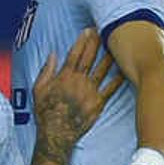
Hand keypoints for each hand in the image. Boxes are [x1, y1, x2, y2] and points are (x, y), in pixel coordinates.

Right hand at [31, 27, 121, 151]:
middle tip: (104, 30)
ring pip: (103, 69)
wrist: (56, 134)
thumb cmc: (44, 113)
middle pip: (90, 58)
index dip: (82, 41)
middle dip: (97, 42)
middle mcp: (79, 81)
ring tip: (117, 45)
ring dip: (110, 56)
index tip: (88, 30)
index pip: (75, 54)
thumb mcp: (38, 90)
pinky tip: (126, 70)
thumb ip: (46, 71)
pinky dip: (119, 79)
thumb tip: (53, 55)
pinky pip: (111, 89)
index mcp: (64, 77)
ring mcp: (90, 92)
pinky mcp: (98, 103)